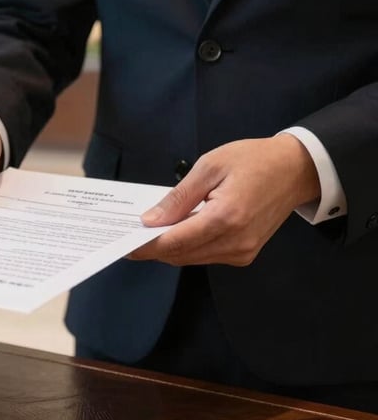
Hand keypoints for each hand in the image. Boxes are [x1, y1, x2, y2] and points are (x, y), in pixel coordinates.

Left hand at [129, 135, 320, 265]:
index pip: (175, 242)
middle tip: (130, 234)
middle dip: (153, 247)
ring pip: (191, 258)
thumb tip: (150, 220)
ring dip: (169, 248)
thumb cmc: (253, 160)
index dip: (146, 245)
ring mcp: (242, 252)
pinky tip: (175, 231)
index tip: (124, 243)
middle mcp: (235, 242)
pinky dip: (187, 246)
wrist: (295, 170)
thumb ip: (178, 197)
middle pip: (180, 255)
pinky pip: (205, 256)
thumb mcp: (209, 167)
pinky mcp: (244, 254)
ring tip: (148, 231)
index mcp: (226, 217)